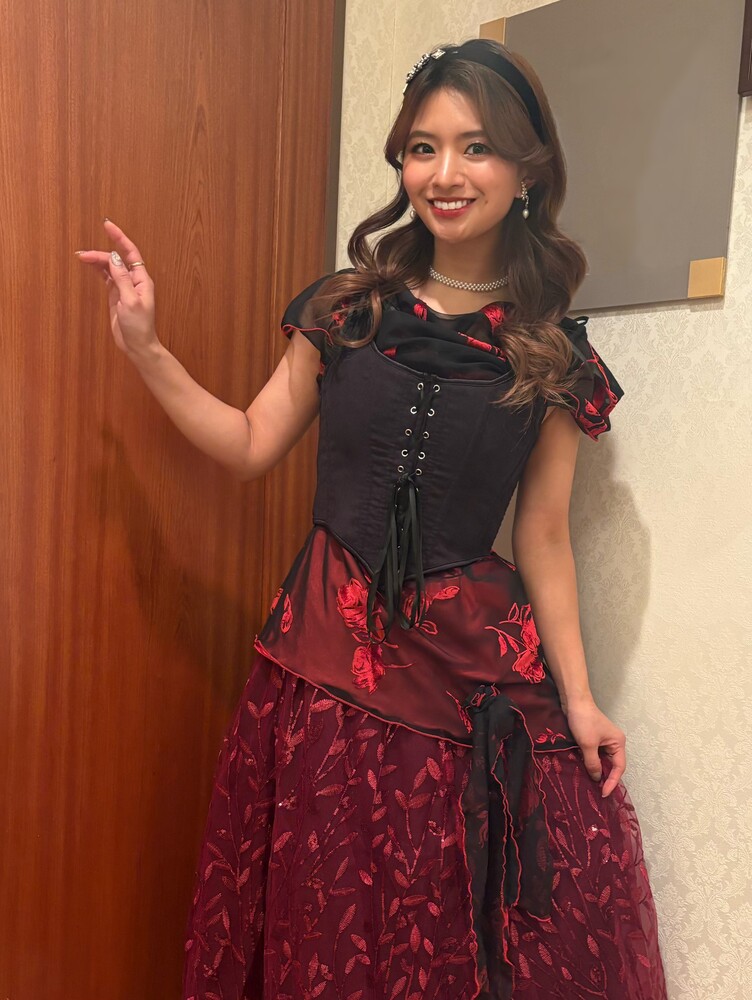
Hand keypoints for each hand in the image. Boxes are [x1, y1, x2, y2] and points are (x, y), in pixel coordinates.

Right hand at [75, 220, 157, 356]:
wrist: (137, 345)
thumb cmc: (139, 326)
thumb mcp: (130, 301)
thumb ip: (122, 278)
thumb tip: (114, 258)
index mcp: (142, 280)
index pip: (130, 252)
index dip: (119, 237)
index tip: (107, 225)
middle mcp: (134, 280)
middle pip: (116, 260)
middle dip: (100, 254)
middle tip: (83, 255)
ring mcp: (125, 287)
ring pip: (110, 267)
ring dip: (97, 261)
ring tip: (82, 257)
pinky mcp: (116, 295)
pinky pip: (107, 277)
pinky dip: (98, 270)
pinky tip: (90, 265)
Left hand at [563, 698, 625, 797]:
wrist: (574, 701)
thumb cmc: (584, 721)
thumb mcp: (588, 744)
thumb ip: (593, 763)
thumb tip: (596, 778)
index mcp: (618, 743)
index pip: (618, 768)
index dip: (612, 782)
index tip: (604, 793)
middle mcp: (614, 743)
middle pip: (612, 765)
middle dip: (605, 778)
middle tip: (597, 792)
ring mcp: (604, 740)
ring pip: (603, 760)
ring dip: (597, 770)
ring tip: (591, 785)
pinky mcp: (594, 738)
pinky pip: (595, 755)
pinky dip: (591, 762)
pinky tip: (585, 770)